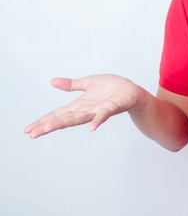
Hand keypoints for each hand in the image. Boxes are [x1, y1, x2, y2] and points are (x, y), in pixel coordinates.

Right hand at [24, 74, 140, 138]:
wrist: (131, 91)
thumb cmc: (111, 88)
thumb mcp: (87, 83)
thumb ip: (71, 85)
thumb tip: (52, 82)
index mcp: (79, 105)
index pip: (57, 114)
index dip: (43, 120)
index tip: (28, 129)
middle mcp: (86, 110)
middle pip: (64, 119)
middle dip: (48, 125)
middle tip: (32, 133)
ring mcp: (98, 111)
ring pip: (79, 118)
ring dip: (64, 123)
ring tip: (48, 127)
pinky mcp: (112, 107)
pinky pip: (104, 115)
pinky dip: (98, 121)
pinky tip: (92, 128)